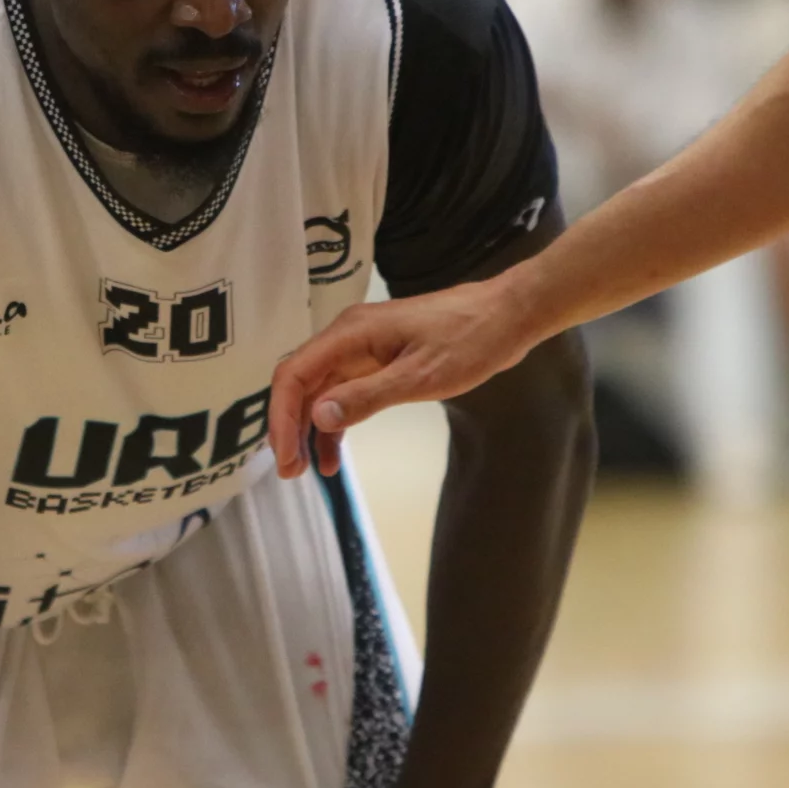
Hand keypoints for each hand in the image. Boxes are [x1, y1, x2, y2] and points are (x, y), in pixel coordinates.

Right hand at [270, 276, 541, 479]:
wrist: (506, 316)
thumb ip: (368, 396)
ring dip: (310, 428)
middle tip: (291, 471)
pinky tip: (336, 452)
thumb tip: (319, 417)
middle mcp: (348, 337)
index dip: (282, 418)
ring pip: (320, 390)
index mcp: (350, 334)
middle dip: (290, 427)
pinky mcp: (379, 358)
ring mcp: (363, 347)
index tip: (286, 457)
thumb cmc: (469, 340)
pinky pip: (345, 391)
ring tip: (311, 469)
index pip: (294, 374)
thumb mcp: (420, 376)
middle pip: (300, 382)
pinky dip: (337, 421)